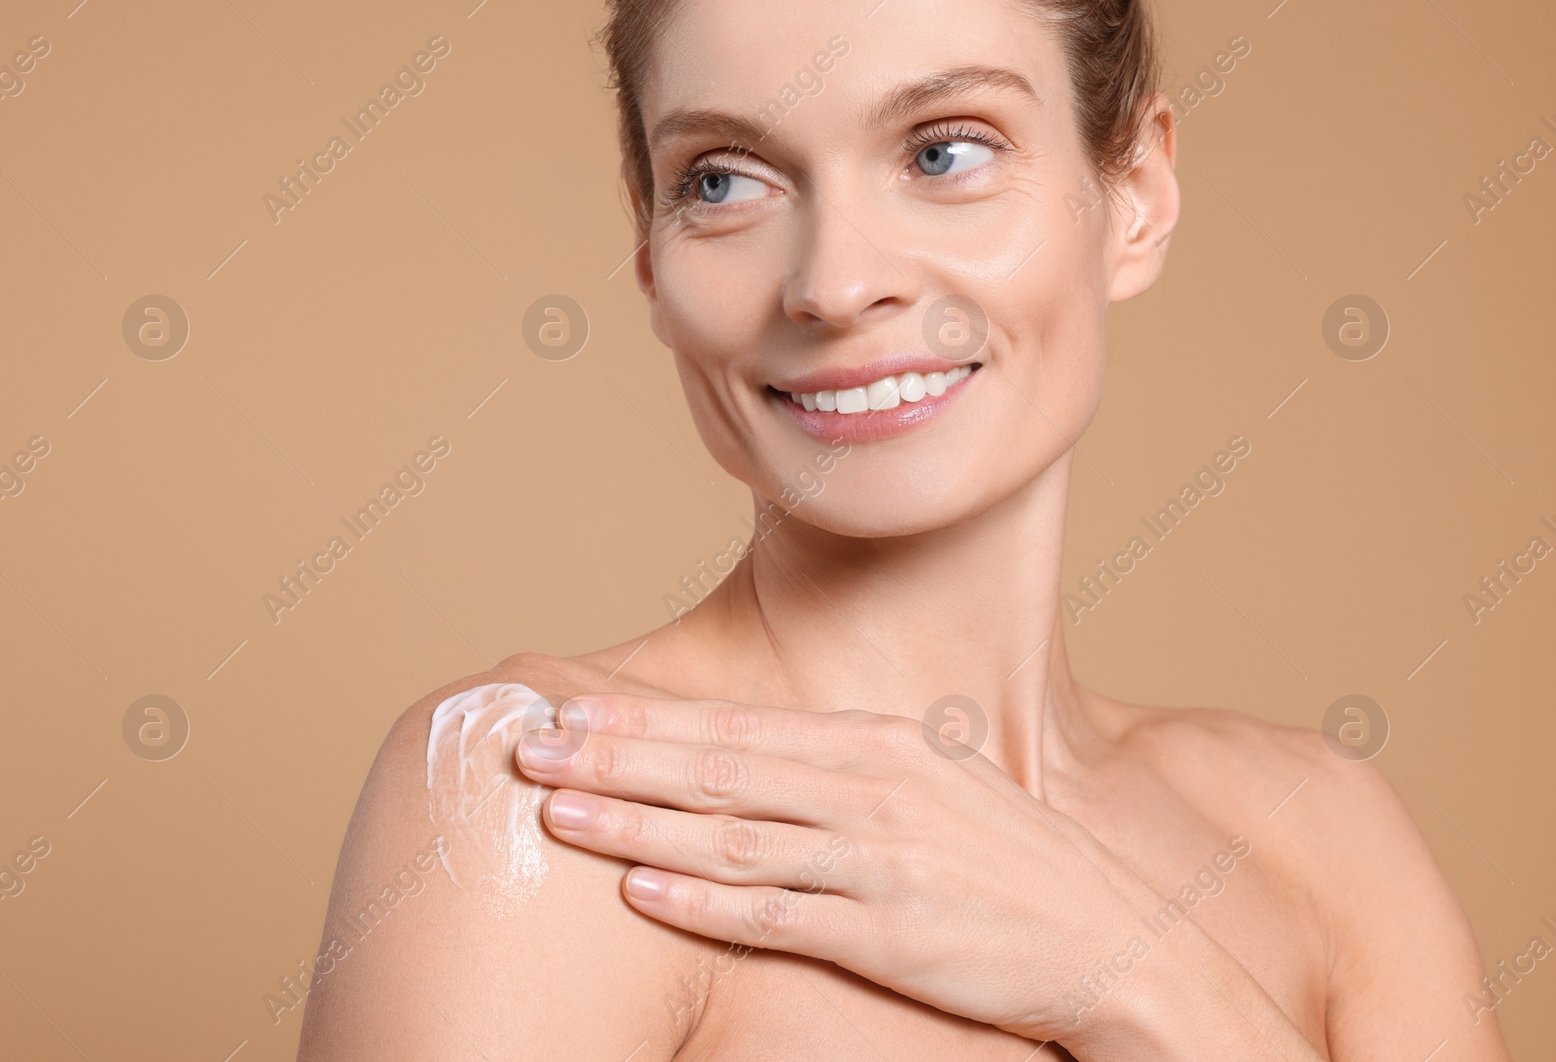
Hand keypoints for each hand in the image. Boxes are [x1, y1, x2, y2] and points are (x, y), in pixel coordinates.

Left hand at [510, 693, 1168, 1045]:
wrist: (1111, 935)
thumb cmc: (1008, 858)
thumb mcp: (930, 781)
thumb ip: (840, 768)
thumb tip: (744, 763)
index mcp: (877, 744)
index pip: (736, 727)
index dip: (645, 719)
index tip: (571, 709)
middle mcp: (871, 790)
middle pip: (716, 771)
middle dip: (616, 759)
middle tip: (533, 747)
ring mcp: (879, 861)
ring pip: (730, 839)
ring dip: (635, 828)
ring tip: (558, 816)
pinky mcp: (888, 933)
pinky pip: (775, 917)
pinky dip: (701, 906)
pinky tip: (640, 898)